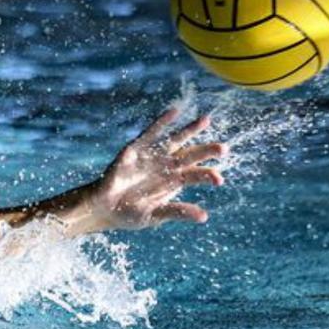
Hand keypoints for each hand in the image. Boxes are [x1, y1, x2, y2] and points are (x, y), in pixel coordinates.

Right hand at [86, 105, 227, 229]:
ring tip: (206, 120)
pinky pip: (152, 133)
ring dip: (190, 131)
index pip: (195, 175)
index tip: (219, 179)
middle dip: (206, 151)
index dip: (207, 175)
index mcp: (173, 183)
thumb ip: (178, 212)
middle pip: (191, 156)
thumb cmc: (130, 213)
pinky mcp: (137, 149)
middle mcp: (166, 167)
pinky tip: (175, 111)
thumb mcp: (156, 215)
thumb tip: (204, 217)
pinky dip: (162, 122)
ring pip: (176, 141)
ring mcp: (153, 157)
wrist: (104, 208)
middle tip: (224, 148)